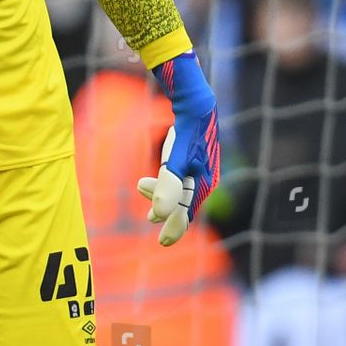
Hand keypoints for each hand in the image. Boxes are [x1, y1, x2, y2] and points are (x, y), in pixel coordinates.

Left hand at [137, 51, 219, 245]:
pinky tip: (155, 177)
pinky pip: (180, 177)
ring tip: (141, 186)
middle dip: (165, 211)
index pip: (186, 214)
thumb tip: (159, 215)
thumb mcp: (175, 160)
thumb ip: (168, 186)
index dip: (174, 229)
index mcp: (203, 184)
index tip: (161, 242)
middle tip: (149, 219)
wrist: (197, 103)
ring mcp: (200, 168)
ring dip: (161, 193)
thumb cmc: (187, 132)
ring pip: (180, 189)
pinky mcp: (193, 157)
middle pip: (182, 203)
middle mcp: (204, 179)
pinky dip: (167, 181)